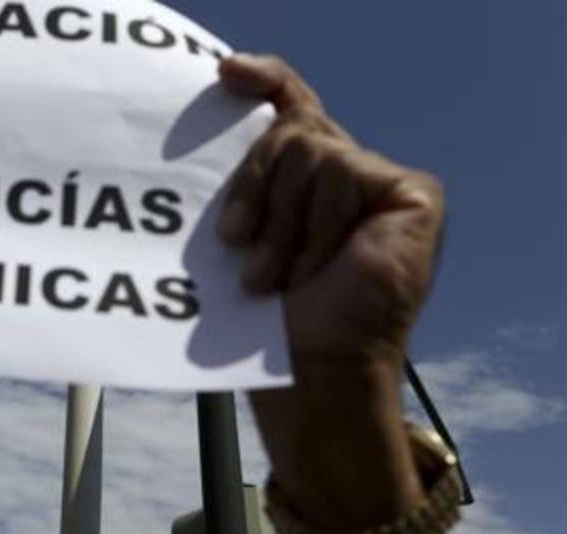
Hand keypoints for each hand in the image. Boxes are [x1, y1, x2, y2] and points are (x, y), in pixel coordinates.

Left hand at [217, 54, 444, 365]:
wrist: (308, 366)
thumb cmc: (269, 317)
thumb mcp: (239, 239)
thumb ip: (241, 187)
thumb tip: (213, 136)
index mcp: (302, 180)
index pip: (289, 106)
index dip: (264, 80)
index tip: (226, 74)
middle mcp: (344, 172)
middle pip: (288, 129)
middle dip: (252, 188)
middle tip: (237, 244)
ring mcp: (381, 182)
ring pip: (311, 149)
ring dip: (281, 222)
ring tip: (277, 275)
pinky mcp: (413, 193)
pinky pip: (344, 172)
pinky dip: (320, 225)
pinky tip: (322, 266)